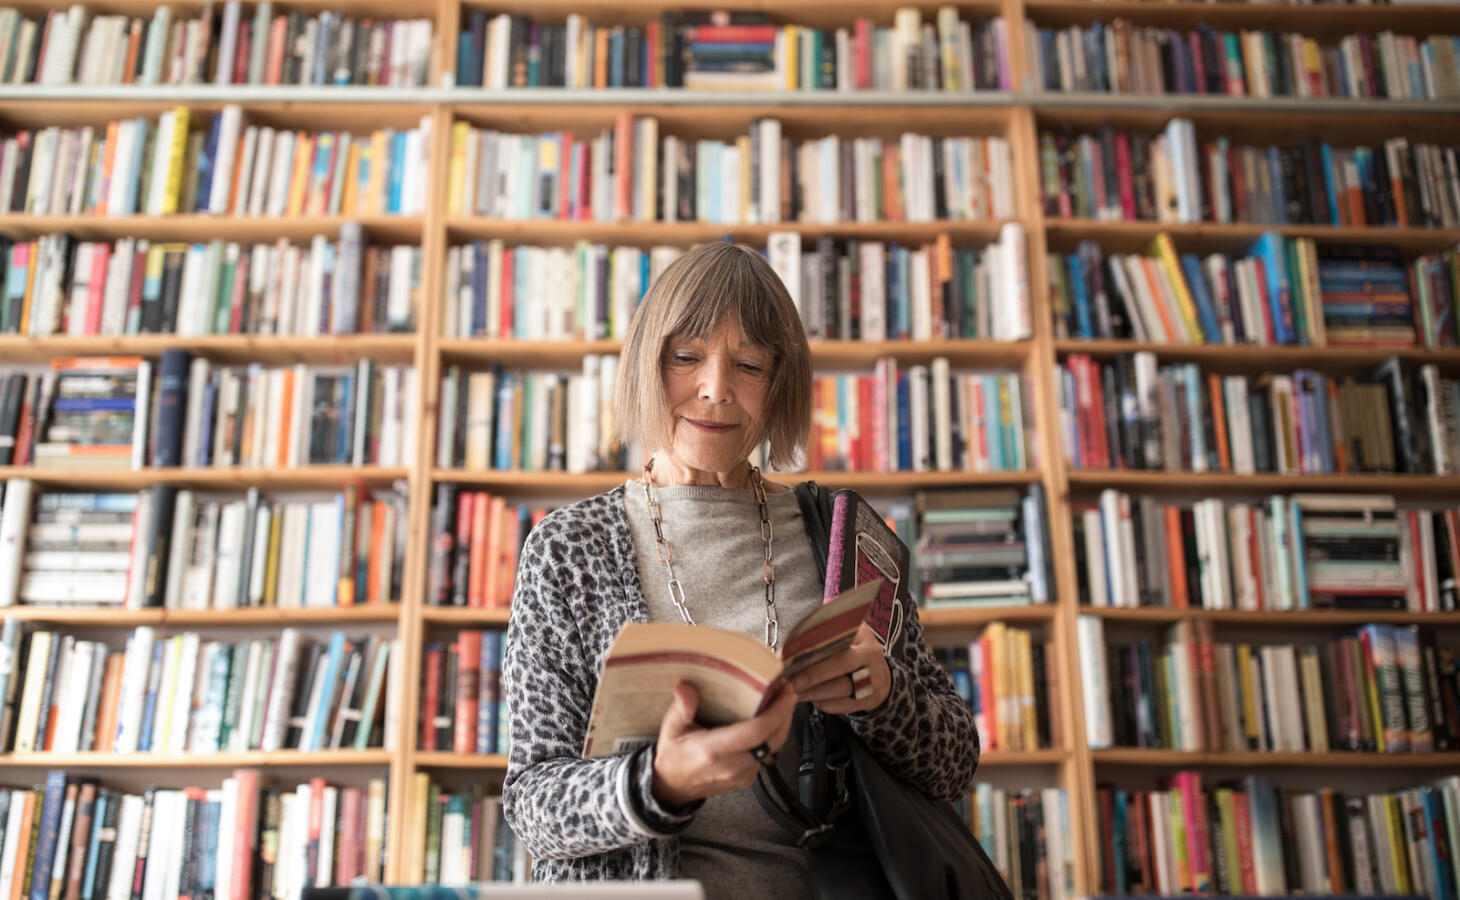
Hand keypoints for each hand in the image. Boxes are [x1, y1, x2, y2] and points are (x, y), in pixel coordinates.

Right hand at [650, 681, 798, 809]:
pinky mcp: (748, 777)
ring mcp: (743, 775)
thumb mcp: (670, 729)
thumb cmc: (674, 756)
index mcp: (713, 751)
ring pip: (774, 747)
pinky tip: (772, 717)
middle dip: (784, 712)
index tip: (783, 692)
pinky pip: (768, 753)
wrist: (674, 786)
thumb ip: (681, 708)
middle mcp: (732, 766)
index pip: (755, 732)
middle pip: (772, 739)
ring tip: (782, 699)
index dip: (775, 711)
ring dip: (782, 722)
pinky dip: (774, 734)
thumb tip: (685, 687)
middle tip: (786, 689)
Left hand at [788, 623, 891, 714]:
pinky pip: (845, 705)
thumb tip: (793, 648)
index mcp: (864, 639)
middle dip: (814, 679)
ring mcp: (874, 682)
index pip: (839, 651)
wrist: (880, 673)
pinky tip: (814, 699)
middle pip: (842, 670)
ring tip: (798, 693)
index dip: (816, 661)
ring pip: (842, 690)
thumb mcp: (847, 637)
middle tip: (794, 684)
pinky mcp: (870, 700)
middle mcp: (872, 659)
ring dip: (816, 694)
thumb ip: (825, 638)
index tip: (794, 666)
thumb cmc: (854, 652)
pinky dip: (826, 704)